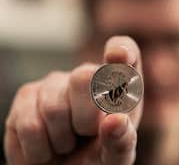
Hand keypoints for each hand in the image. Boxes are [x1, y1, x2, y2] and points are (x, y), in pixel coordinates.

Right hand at [4, 36, 142, 164]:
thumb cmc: (96, 157)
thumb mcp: (116, 155)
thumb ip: (122, 140)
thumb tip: (116, 119)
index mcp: (118, 85)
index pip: (124, 51)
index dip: (122, 50)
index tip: (119, 57)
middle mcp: (87, 76)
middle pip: (84, 78)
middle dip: (86, 119)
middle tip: (85, 133)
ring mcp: (56, 83)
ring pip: (55, 109)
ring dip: (62, 140)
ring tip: (67, 143)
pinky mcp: (27, 95)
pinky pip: (30, 125)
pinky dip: (40, 149)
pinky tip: (47, 146)